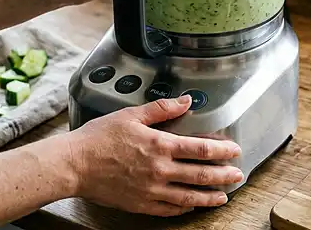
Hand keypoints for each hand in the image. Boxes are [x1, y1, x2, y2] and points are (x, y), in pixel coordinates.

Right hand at [65, 96, 243, 216]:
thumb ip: (162, 108)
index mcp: (160, 145)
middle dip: (223, 176)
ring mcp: (151, 190)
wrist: (74, 164)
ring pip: (189, 196)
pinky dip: (184, 208)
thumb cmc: (98, 138)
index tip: (234, 151)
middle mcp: (160, 170)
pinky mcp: (141, 204)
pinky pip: (169, 209)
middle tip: (237, 175)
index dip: (222, 150)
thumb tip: (186, 101)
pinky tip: (191, 205)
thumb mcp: (131, 115)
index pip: (201, 149)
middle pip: (202, 175)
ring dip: (210, 197)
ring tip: (222, 196)